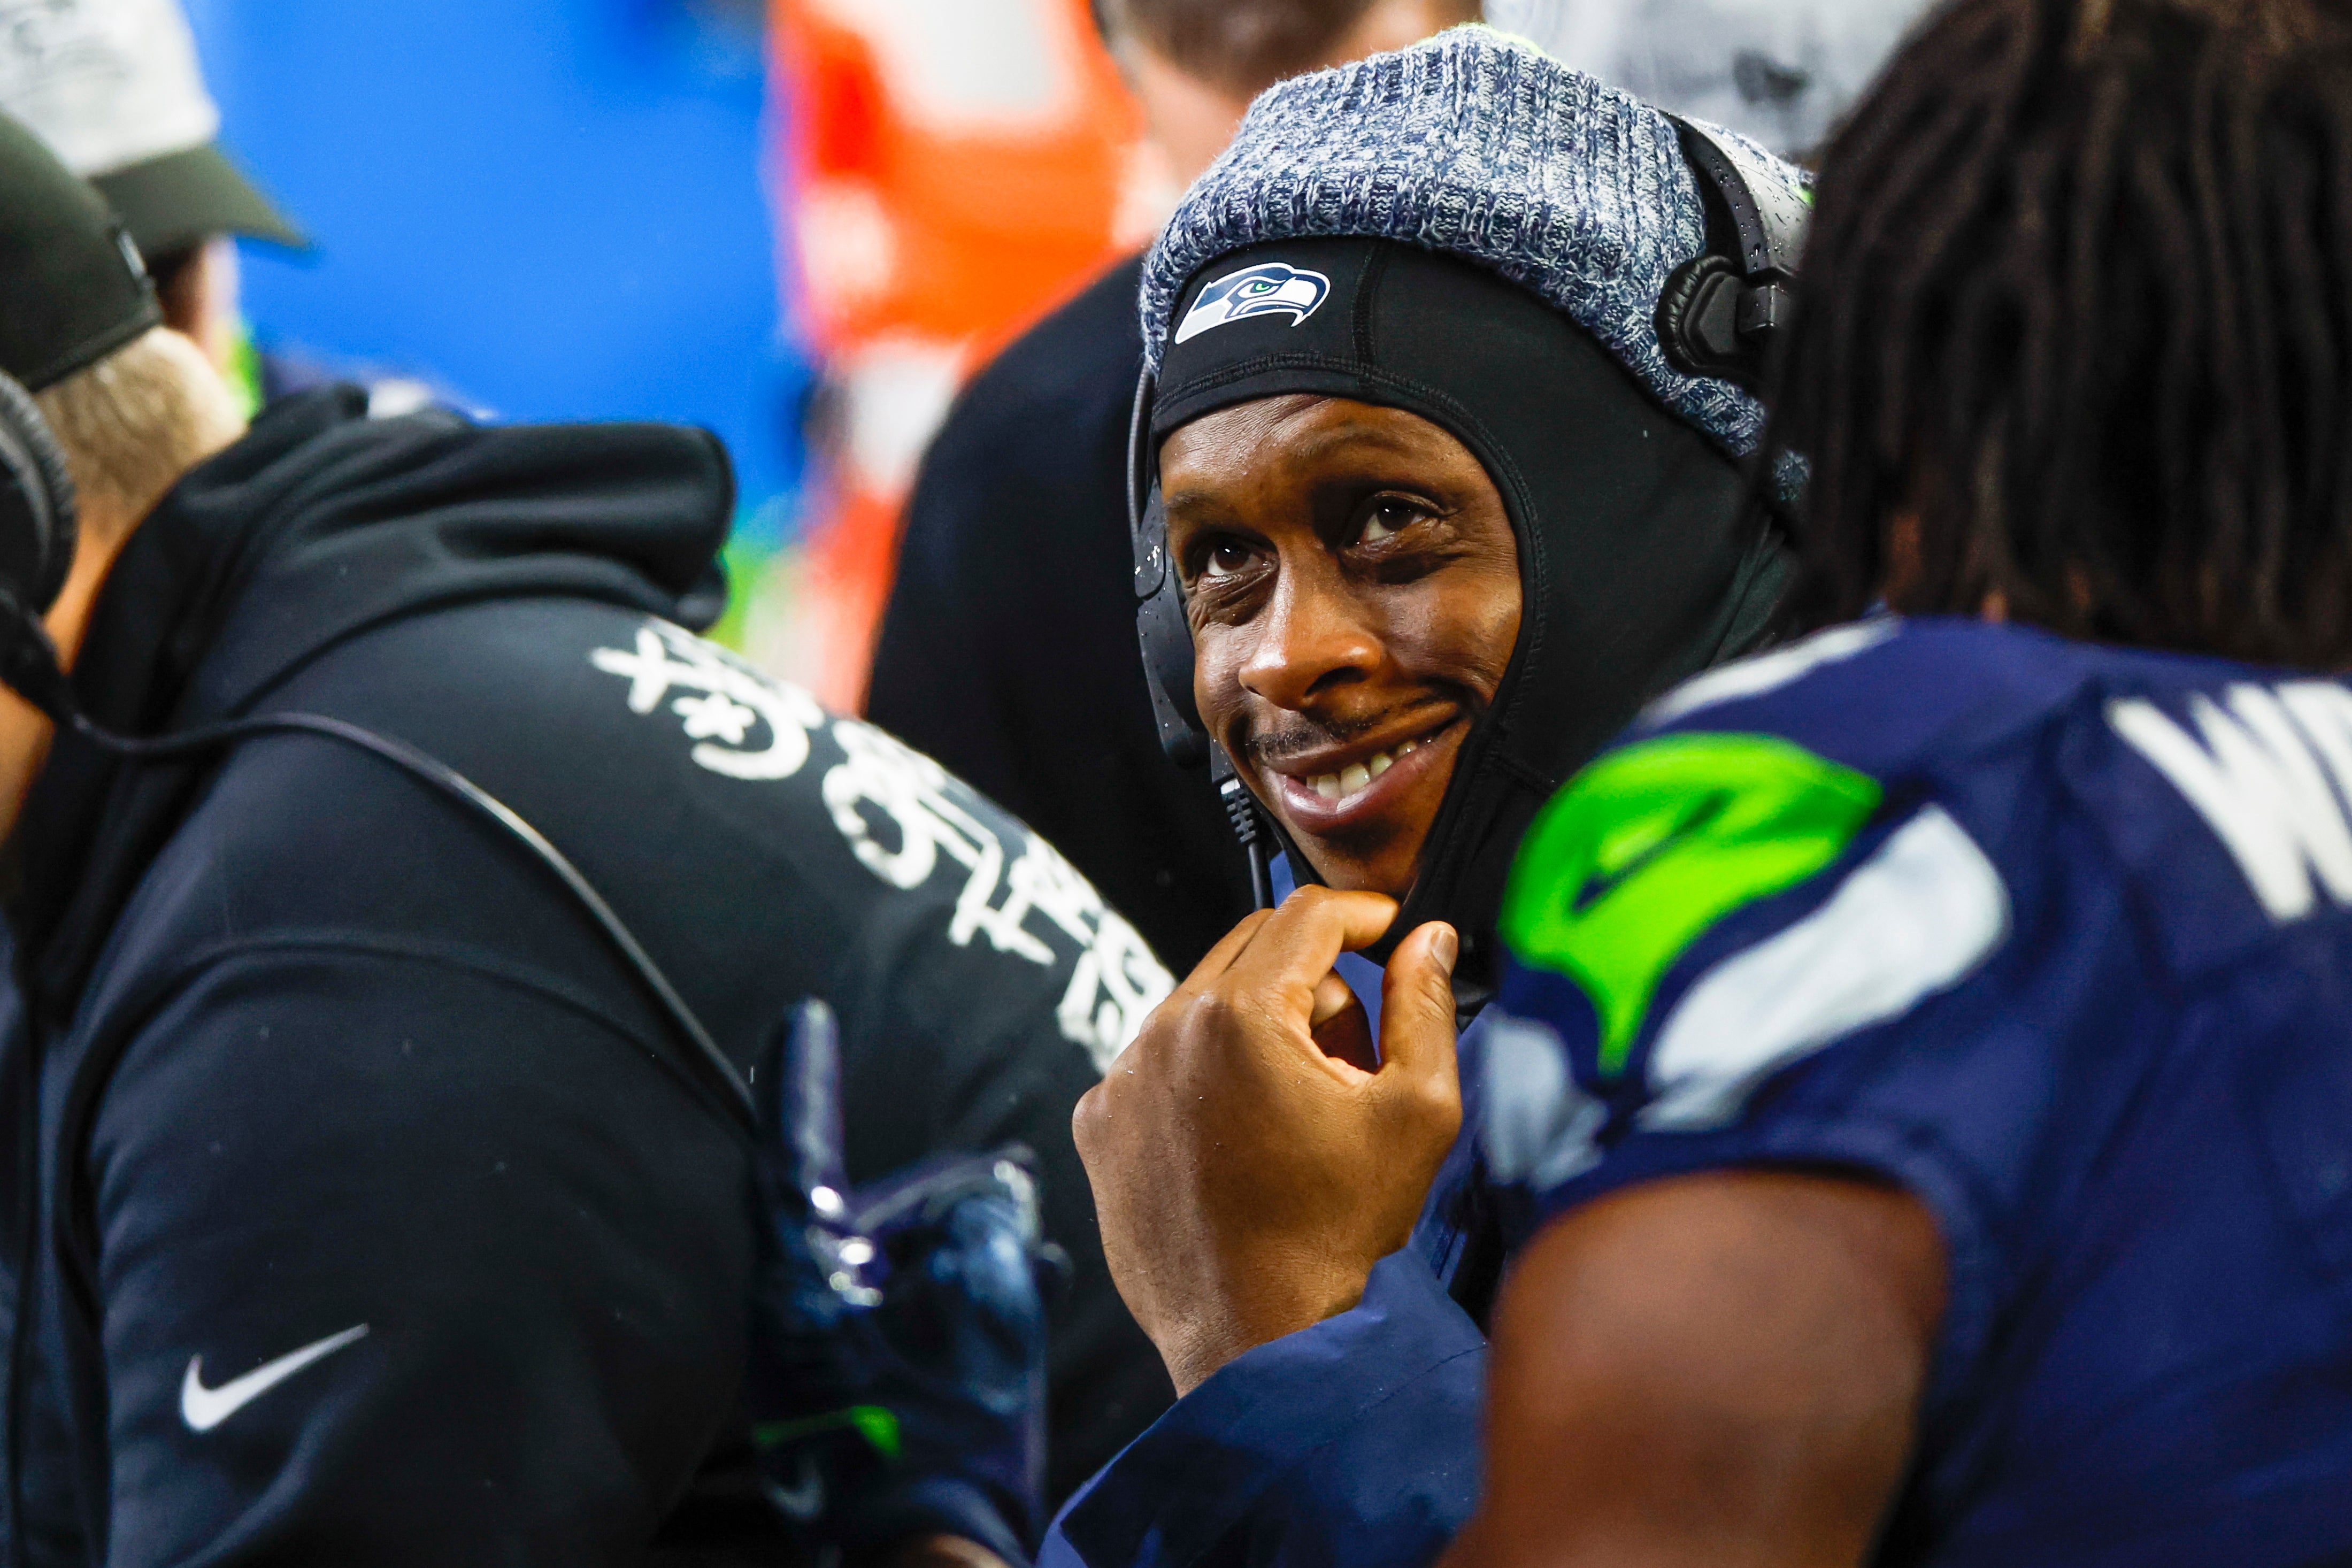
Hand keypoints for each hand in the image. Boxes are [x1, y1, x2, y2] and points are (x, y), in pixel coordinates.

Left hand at [749, 1001, 1059, 1564]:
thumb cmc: (948, 1445)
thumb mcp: (983, 1309)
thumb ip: (984, 1227)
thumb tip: (989, 1194)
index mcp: (799, 1289)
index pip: (790, 1156)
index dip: (801, 1079)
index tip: (803, 1016)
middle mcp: (798, 1321)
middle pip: (865, 1216)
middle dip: (942, 1194)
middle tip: (1009, 1181)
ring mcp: (824, 1370)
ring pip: (895, 1270)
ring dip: (963, 1250)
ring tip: (1029, 1244)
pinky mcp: (859, 1407)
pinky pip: (906, 1324)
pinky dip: (959, 1300)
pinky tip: (1023, 1290)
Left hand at [1073, 888, 1462, 1395]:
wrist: (1253, 1338)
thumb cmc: (1337, 1233)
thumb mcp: (1416, 1113)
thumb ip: (1426, 1006)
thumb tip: (1428, 939)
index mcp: (1238, 1015)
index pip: (1306, 915)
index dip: (1363, 913)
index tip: (1393, 931)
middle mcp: (1162, 1030)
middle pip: (1253, 949)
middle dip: (1316, 978)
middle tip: (1357, 1052)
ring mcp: (1121, 1077)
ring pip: (1205, 1002)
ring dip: (1261, 1028)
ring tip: (1302, 1109)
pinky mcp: (1100, 1121)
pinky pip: (1162, 1059)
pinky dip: (1208, 1075)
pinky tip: (1245, 1138)